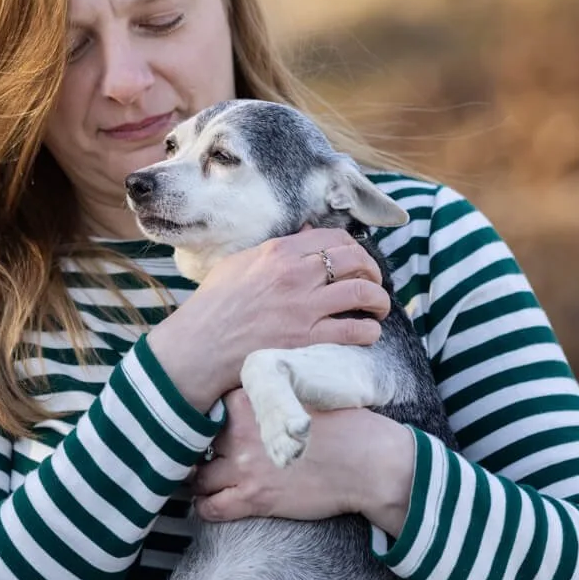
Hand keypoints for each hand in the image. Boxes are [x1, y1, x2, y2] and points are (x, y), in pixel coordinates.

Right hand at [147, 228, 389, 409]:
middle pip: (356, 261)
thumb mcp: (240, 263)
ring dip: (379, 301)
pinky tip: (367, 333)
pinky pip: (354, 331)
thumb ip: (277, 248)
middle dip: (373, 271)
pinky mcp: (307, 340)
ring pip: (363, 293)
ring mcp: (304, 308)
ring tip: (378, 309)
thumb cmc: (214, 305)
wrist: (199, 347)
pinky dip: (369, 331)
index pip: (335, 238)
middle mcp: (297, 275)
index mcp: (279, 252)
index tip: (357, 260)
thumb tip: (307, 232)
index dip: (355, 248)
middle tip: (373, 283)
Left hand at [190, 389, 415, 537]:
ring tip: (204, 479)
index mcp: (254, 400)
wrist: (366, 463)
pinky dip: (205, 506)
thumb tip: (251, 395)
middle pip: (199, 440)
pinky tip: (210, 502)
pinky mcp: (254, 498)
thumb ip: (271, 395)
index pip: (211, 405)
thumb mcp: (303, 395)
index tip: (209, 423)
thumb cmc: (344, 426)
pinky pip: (210, 507)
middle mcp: (242, 432)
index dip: (209, 416)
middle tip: (203, 454)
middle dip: (200, 448)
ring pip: (198, 476)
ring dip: (199, 479)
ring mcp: (245, 466)